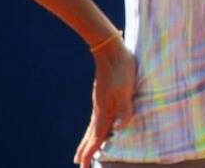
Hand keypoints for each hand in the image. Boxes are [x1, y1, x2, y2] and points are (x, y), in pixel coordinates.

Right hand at [74, 37, 136, 166]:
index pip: (97, 137)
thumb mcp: (127, 88)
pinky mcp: (103, 96)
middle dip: (85, 150)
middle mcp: (100, 109)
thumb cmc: (122, 68)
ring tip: (81, 152)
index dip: (90, 151)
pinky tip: (95, 129)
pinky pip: (96, 119)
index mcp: (105, 110)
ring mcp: (100, 102)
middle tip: (77, 164)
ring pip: (92, 127)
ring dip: (87, 141)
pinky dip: (93, 129)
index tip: (82, 165)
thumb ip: (125, 109)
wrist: (110, 49)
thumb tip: (119, 128)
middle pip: (91, 134)